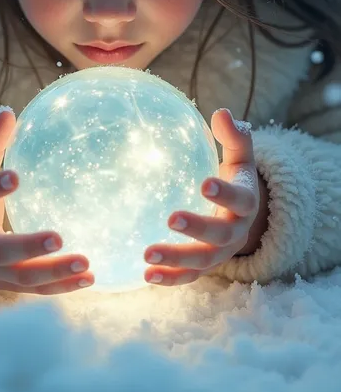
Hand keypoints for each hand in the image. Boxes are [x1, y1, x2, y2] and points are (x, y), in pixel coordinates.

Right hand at [0, 107, 94, 293]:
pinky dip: (62, 287)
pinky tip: (90, 278)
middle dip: (28, 246)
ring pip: (21, 277)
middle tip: (59, 236)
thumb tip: (7, 110)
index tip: (16, 176)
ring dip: (53, 273)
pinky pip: (36, 290)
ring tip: (86, 264)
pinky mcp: (7, 285)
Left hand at [144, 108, 261, 286]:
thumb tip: (222, 112)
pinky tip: (146, 276)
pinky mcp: (205, 266)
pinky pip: (188, 276)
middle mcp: (236, 232)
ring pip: (201, 262)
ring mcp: (220, 253)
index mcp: (246, 202)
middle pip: (219, 236)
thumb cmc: (236, 177)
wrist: (244, 214)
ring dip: (176, 260)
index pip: (239, 199)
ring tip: (147, 255)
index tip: (205, 183)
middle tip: (170, 218)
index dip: (224, 193)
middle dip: (196, 229)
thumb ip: (235, 136)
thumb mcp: (240, 156)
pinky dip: (170, 278)